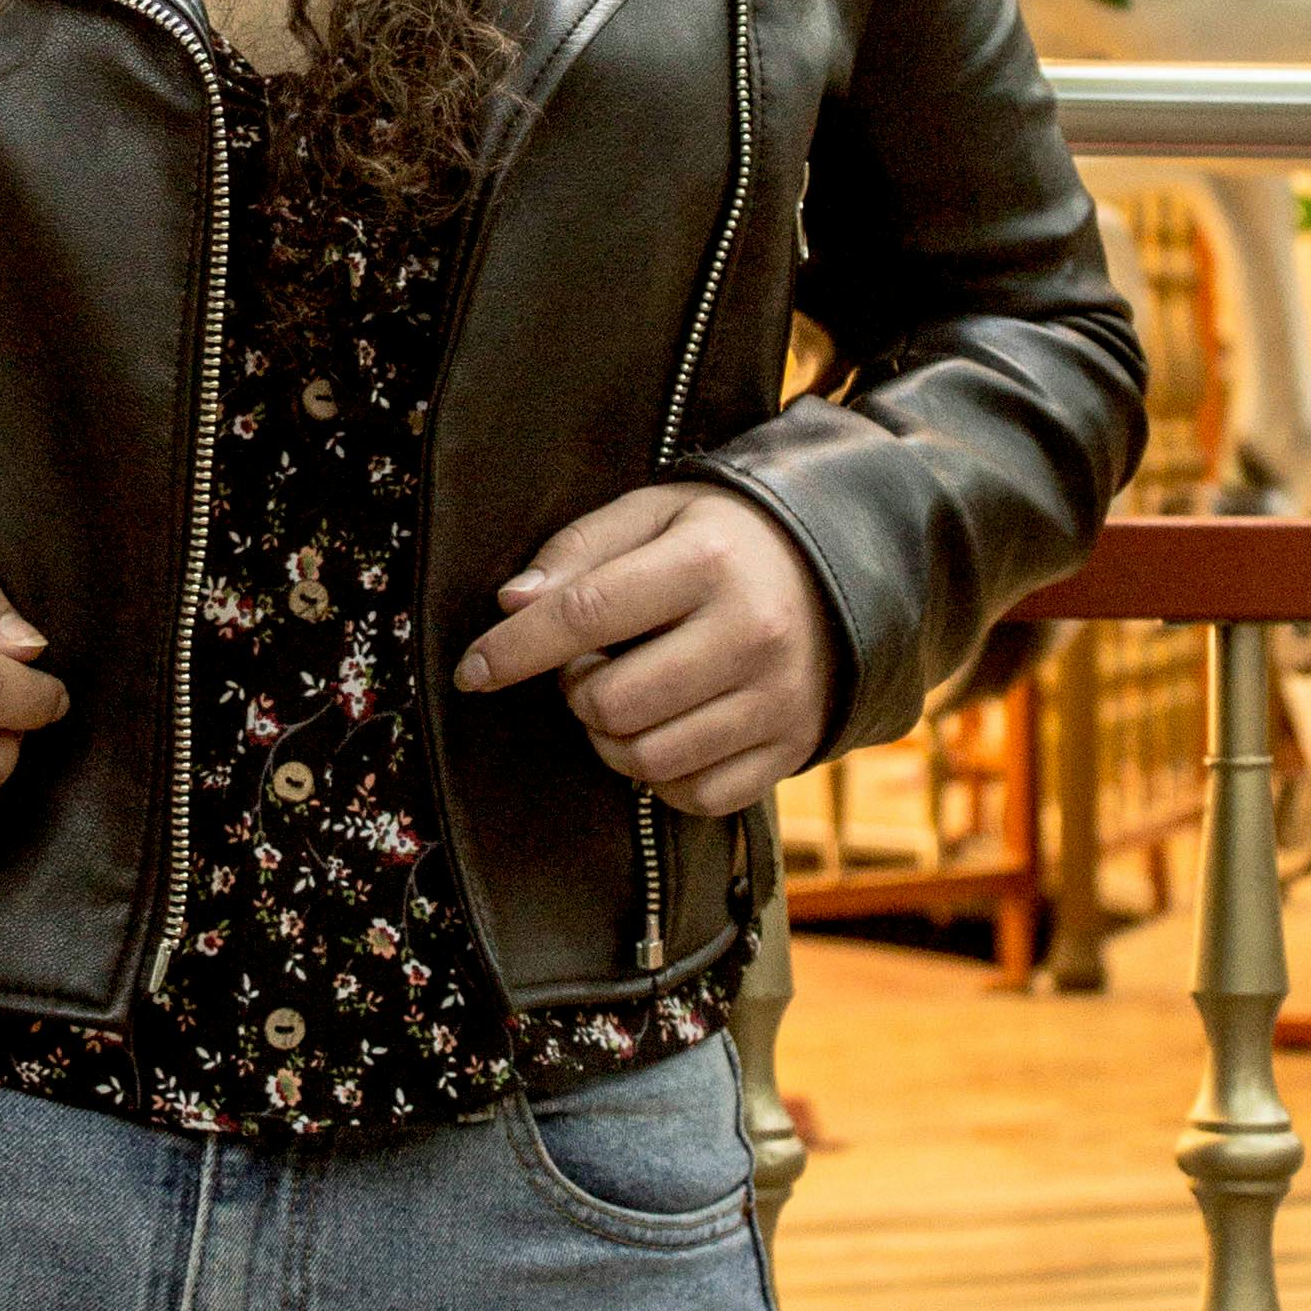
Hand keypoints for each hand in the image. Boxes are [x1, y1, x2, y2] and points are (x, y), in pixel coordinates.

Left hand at [454, 482, 830, 817]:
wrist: (839, 570)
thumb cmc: (722, 540)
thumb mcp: (654, 513)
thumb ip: (578, 550)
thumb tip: (512, 604)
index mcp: (708, 561)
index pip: (584, 614)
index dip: (514, 650)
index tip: (471, 672)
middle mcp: (751, 632)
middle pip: (611, 703)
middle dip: (577, 692)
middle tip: (592, 666)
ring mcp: (777, 697)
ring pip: (648, 759)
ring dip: (611, 740)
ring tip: (625, 699)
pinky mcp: (792, 746)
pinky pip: (697, 796)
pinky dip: (661, 778)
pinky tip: (665, 732)